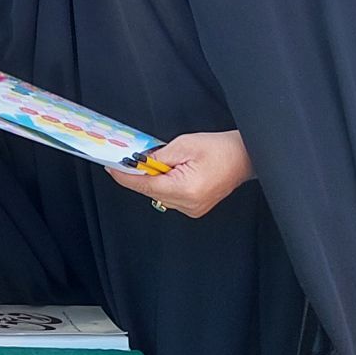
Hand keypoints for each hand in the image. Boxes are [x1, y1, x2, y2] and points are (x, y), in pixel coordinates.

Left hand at [106, 130, 253, 218]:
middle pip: (150, 191)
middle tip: (126, 160)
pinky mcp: (195, 208)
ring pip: (158, 195)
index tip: (111, 168)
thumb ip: (157, 156)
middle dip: (137, 175)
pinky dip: (163, 184)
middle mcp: (188, 204)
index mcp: (185, 189)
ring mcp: (192, 209)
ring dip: (152, 179)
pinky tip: (167, 172)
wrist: (244, 157)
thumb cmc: (219, 148)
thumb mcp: (183, 145)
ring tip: (157, 163)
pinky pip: (169, 197)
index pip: (145, 185)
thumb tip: (137, 161)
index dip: (125, 177)